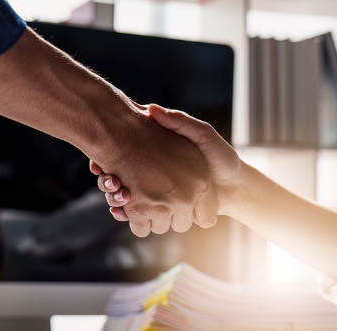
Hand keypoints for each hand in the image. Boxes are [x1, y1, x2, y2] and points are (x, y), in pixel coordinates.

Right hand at [97, 104, 244, 222]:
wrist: (236, 187)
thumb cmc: (221, 158)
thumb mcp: (203, 135)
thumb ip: (181, 123)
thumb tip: (151, 110)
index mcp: (157, 153)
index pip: (123, 152)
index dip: (108, 155)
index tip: (101, 158)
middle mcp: (152, 172)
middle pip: (116, 175)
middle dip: (108, 178)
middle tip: (107, 177)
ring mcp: (155, 192)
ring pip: (122, 195)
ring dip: (114, 196)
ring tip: (117, 192)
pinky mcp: (160, 210)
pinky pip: (137, 214)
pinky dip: (126, 214)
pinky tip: (122, 211)